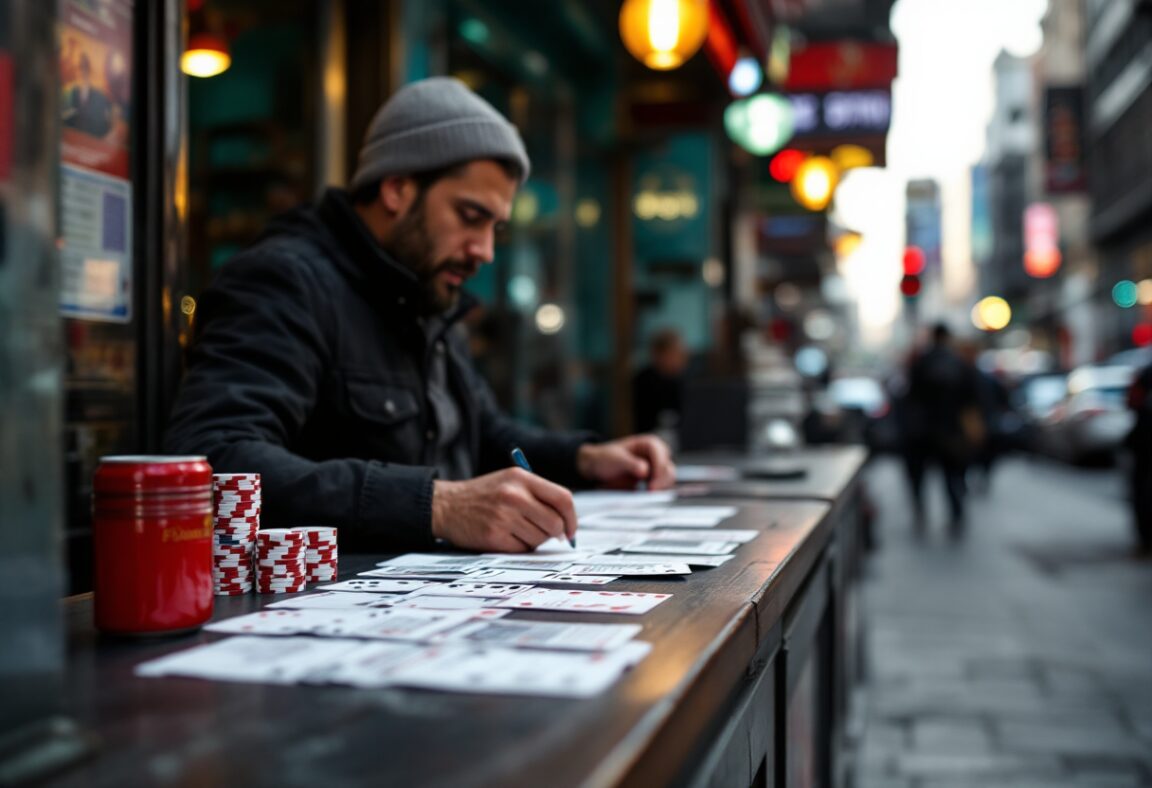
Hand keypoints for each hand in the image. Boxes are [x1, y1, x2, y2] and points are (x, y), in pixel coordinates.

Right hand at [431, 468, 576, 551]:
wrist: (447, 505)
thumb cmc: (484, 495)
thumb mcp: (510, 481)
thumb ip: (538, 495)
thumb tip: (566, 523)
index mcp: (521, 478)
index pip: (563, 498)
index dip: (572, 517)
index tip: (570, 529)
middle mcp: (514, 495)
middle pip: (555, 523)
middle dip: (556, 533)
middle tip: (547, 534)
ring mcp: (503, 516)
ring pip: (540, 538)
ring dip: (535, 540)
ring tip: (517, 530)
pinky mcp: (494, 536)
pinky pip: (523, 549)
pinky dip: (520, 547)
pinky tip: (506, 537)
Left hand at [576, 435, 675, 490]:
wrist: (597, 468)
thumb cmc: (605, 458)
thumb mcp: (616, 459)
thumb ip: (631, 463)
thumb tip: (645, 470)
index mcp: (648, 443)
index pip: (660, 453)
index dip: (659, 467)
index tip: (652, 481)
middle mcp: (655, 455)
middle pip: (667, 467)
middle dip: (661, 480)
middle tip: (651, 491)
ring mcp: (655, 468)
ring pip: (668, 478)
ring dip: (661, 487)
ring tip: (649, 495)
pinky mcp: (652, 480)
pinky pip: (661, 487)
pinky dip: (657, 492)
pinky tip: (647, 496)